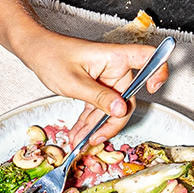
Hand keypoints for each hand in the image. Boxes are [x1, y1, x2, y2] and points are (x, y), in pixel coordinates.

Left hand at [12, 28, 170, 141]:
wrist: (35, 51)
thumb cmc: (53, 55)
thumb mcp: (74, 81)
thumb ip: (98, 97)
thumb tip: (121, 110)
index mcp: (114, 57)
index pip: (147, 57)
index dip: (158, 70)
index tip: (152, 89)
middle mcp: (114, 67)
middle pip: (128, 97)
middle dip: (114, 121)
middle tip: (97, 137)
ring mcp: (105, 79)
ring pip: (112, 108)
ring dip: (97, 127)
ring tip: (80, 141)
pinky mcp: (96, 88)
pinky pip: (99, 108)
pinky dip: (89, 123)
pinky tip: (79, 134)